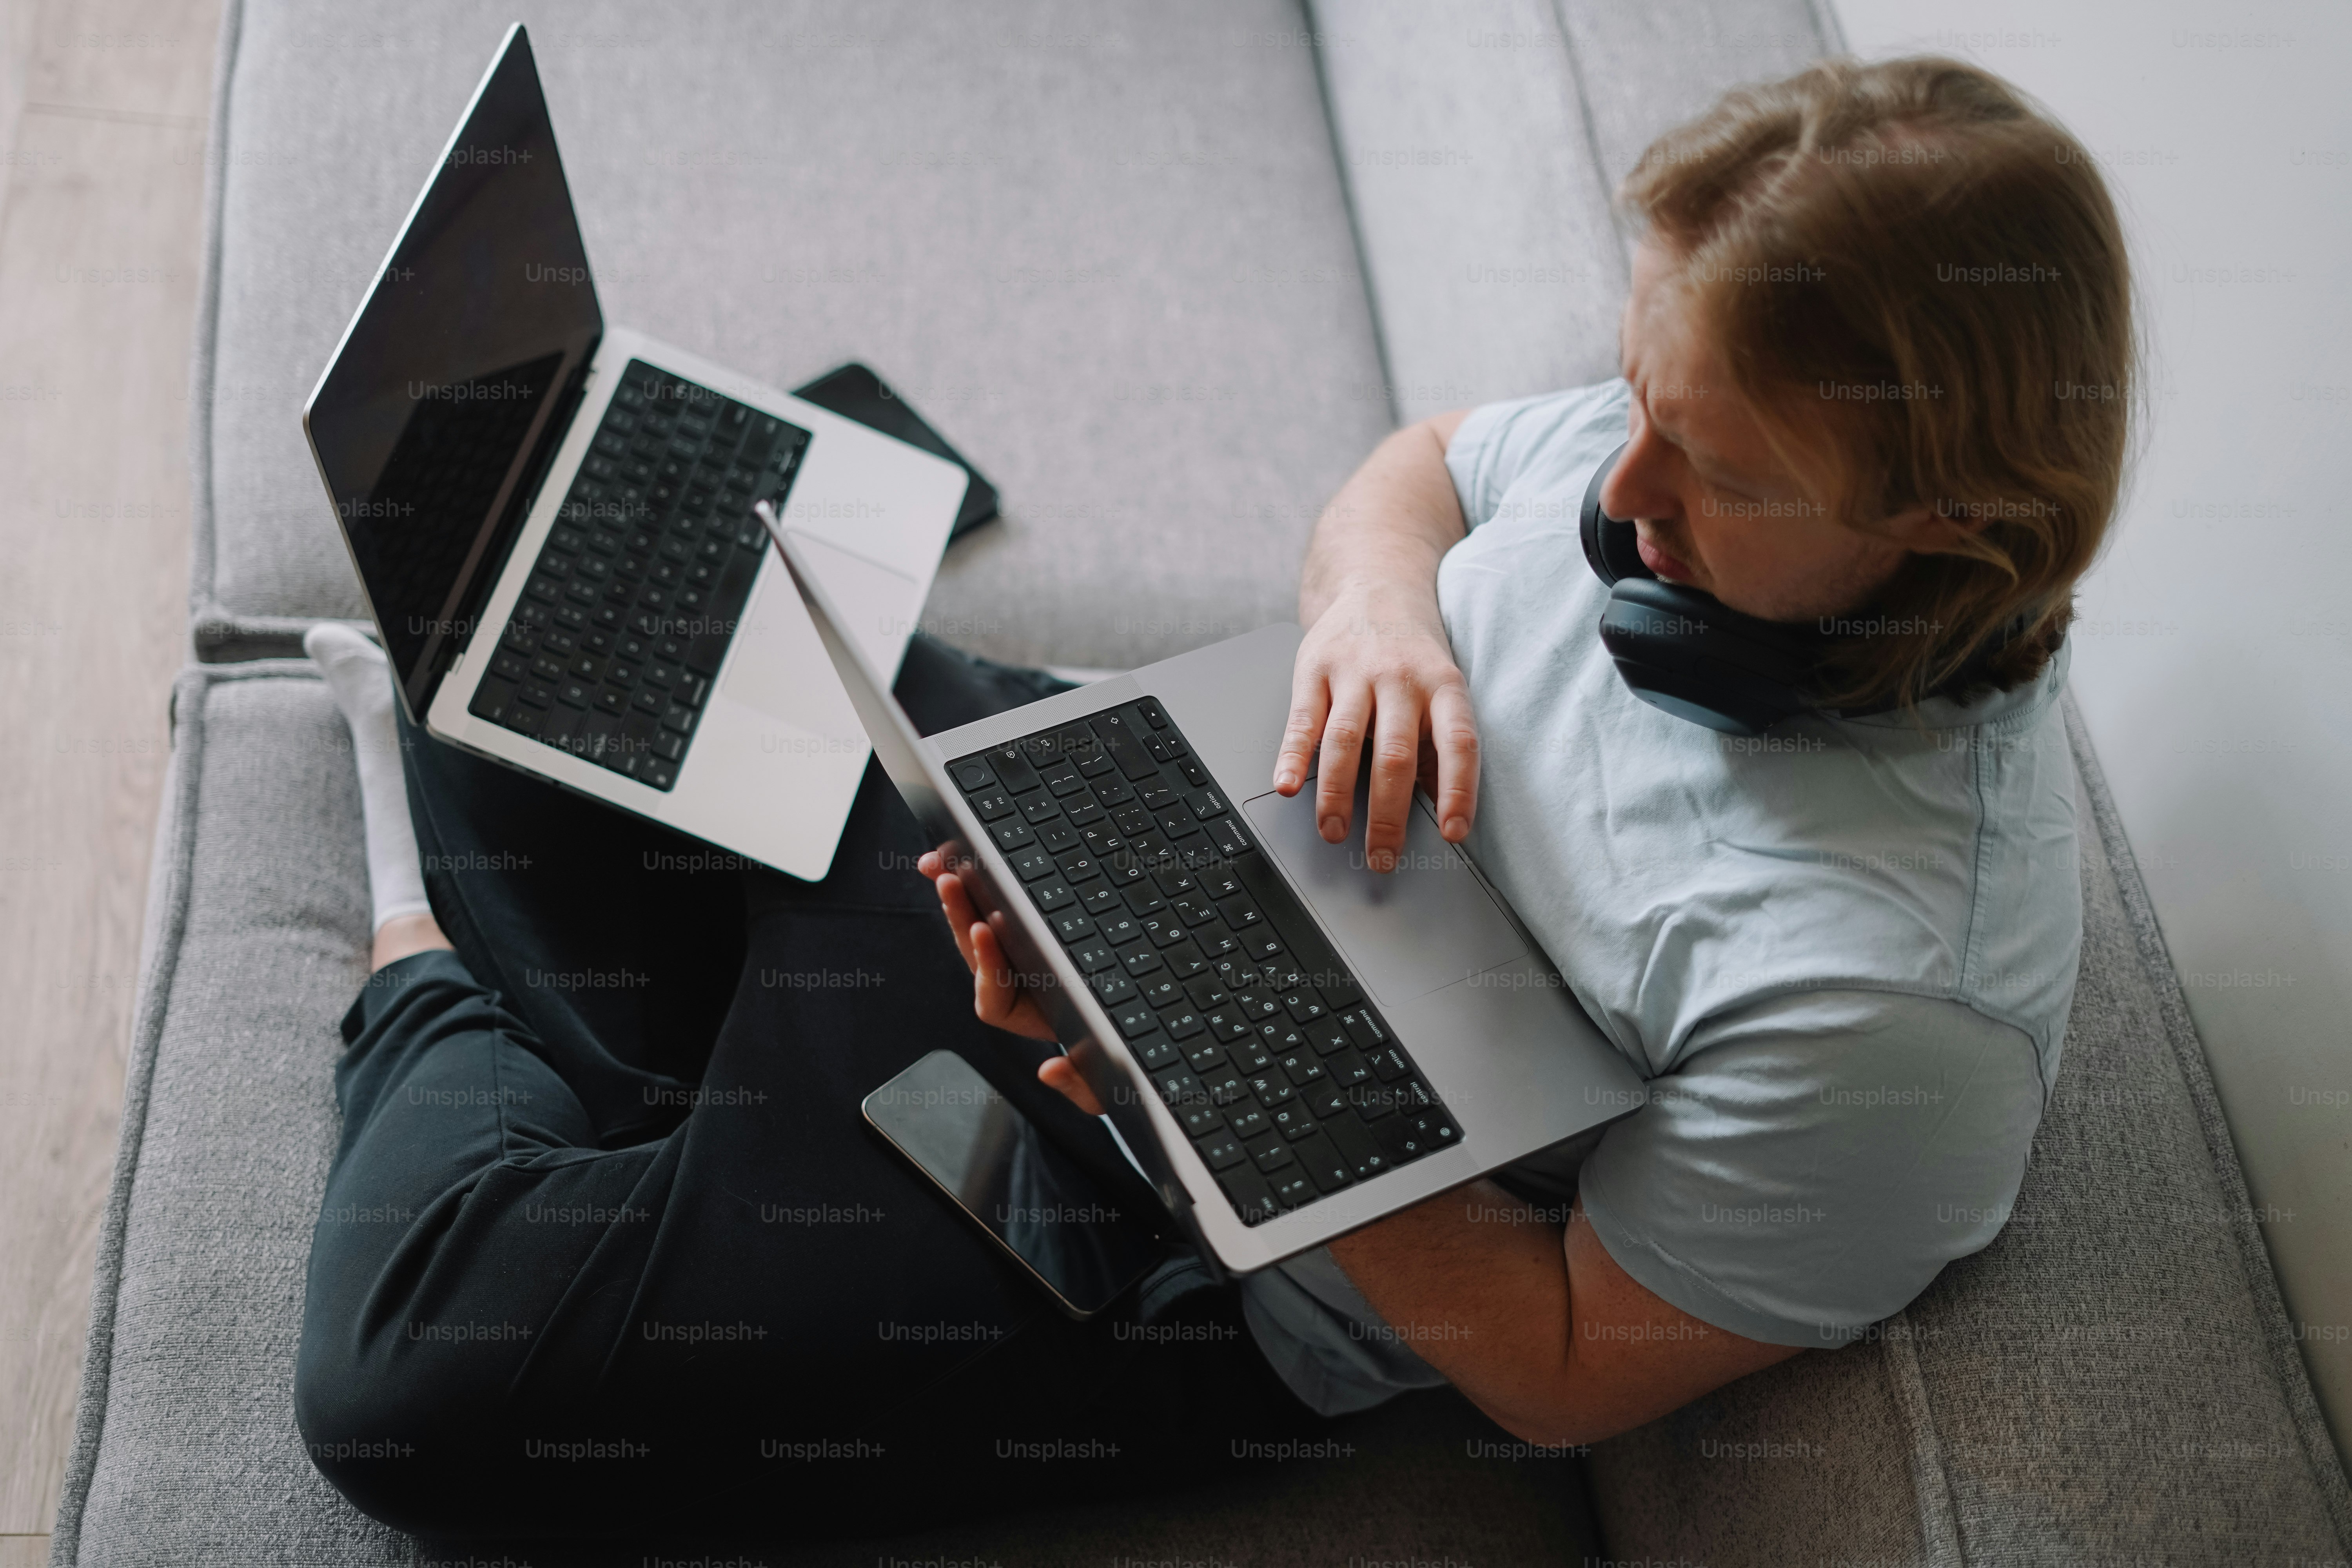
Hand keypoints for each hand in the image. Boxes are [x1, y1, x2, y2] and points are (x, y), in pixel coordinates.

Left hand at [919, 850, 1104, 1114]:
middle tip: (950, 880)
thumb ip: (1079, 1088)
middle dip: (960, 917)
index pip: (994, 998)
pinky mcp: (1035, 937)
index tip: (986, 932)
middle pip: (978, 955)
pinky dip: (978, 890)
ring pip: (983, 930)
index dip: (987, 966)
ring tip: (944, 865)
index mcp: (1032, 1018)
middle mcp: (1021, 989)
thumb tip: (1048, 1071)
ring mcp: (1025, 962)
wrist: (1136, 1046)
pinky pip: (1000, 914)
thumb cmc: (1117, 1062)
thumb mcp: (1103, 1088)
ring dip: (961, 898)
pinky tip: (958, 861)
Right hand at [1274, 578, 1478, 871]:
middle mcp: (1401, 677)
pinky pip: (1302, 720)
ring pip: (1346, 741)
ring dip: (1337, 794)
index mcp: (1443, 685)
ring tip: (1333, 832)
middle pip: (1396, 754)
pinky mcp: (1315, 668)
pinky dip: (1292, 756)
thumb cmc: (1412, 650)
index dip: (1458, 791)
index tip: (1453, 833)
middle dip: (1387, 813)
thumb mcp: (1441, 687)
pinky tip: (1287, 785)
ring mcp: (1355, 671)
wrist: (1376, 583)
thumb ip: (1440, 743)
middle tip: (1381, 856)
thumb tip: (1444, 806)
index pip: (1458, 742)